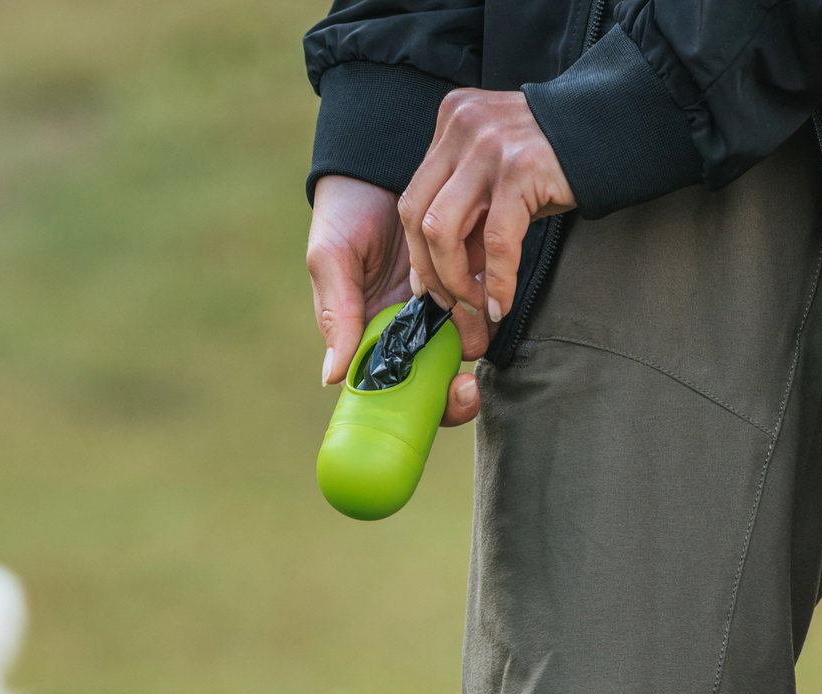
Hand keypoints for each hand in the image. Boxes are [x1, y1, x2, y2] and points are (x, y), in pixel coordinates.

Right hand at [308, 175, 485, 424]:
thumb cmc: (344, 213)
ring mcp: (432, 305)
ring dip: (473, 342)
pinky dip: (484, 301)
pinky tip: (490, 292)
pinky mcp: (459, 276)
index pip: (392, 389)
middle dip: (454, 393)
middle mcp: (402, 329)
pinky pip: (476, 301)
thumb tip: (331, 377)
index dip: (420, 406)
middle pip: (431, 382)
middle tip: (469, 387)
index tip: (446, 400)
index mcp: (367, 336)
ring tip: (482, 327)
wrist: (379, 160)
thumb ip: (337, 314)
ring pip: (458, 346)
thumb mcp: (331, 259)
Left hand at [400, 89, 574, 325]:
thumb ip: (468, 214)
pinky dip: (496, 280)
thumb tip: (440, 274)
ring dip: (454, 279)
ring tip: (475, 303)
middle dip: (429, 270)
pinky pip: (495, 240)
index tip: (429, 286)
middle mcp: (463, 126)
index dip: (417, 251)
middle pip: (416, 214)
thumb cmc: (559, 159)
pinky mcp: (520, 168)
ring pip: (442, 228)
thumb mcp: (500, 178)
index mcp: (453, 120)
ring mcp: (490, 144)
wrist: (622, 126)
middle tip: (448, 302)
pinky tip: (500, 302)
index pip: (415, 197)